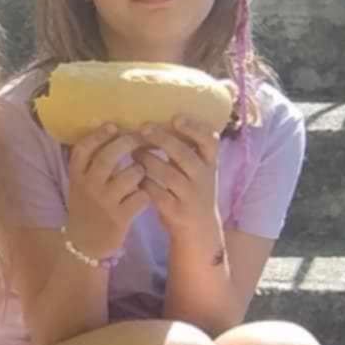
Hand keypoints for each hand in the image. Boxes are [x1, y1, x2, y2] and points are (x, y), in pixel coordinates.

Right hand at [63, 125, 150, 259]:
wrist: (85, 245)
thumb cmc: (87, 209)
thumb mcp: (80, 186)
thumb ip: (91, 164)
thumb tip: (111, 131)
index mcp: (76, 177)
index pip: (84, 148)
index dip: (99, 134)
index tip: (114, 126)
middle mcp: (89, 186)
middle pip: (110, 155)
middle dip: (129, 143)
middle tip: (140, 139)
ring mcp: (105, 202)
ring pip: (132, 173)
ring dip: (141, 170)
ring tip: (141, 174)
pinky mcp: (120, 217)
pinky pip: (142, 195)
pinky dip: (146, 193)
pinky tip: (144, 196)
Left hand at [133, 117, 222, 251]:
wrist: (199, 229)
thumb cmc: (192, 188)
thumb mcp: (198, 168)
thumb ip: (187, 147)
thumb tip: (164, 115)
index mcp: (210, 163)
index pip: (210, 141)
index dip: (195, 129)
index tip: (176, 118)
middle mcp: (204, 178)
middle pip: (184, 156)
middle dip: (163, 140)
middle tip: (143, 128)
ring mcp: (190, 196)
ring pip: (168, 175)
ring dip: (148, 161)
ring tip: (133, 151)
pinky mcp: (176, 212)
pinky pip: (157, 194)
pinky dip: (144, 183)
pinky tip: (133, 176)